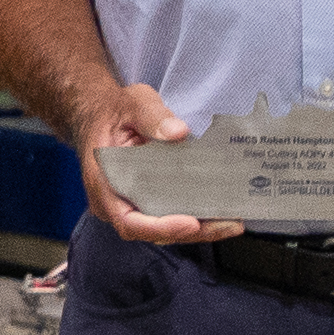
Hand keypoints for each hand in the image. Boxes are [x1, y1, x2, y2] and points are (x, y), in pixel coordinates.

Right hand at [69, 84, 221, 250]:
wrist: (100, 114)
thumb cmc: (113, 111)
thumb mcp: (132, 104)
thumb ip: (152, 116)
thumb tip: (179, 132)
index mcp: (104, 182)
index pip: (127, 220)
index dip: (160, 227)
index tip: (190, 222)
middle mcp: (115, 202)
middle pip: (153, 230)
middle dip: (192, 231)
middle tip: (229, 223)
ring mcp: (130, 205)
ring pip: (164, 228)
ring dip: (199, 227)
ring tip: (232, 220)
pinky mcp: (145, 202)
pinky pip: (168, 215)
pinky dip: (194, 215)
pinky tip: (220, 209)